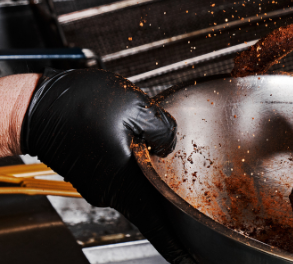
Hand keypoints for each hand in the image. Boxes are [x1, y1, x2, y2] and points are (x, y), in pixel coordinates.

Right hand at [20, 68, 194, 263]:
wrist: (37, 106)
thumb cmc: (78, 107)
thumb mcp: (135, 108)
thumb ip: (162, 128)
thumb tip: (170, 141)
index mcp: (123, 181)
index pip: (155, 223)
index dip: (175, 244)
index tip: (190, 259)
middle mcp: (110, 190)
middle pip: (149, 203)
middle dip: (171, 201)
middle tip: (193, 203)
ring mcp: (99, 182)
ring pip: (137, 185)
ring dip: (154, 177)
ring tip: (170, 161)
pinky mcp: (93, 169)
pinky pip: (123, 173)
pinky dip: (138, 166)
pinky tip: (144, 146)